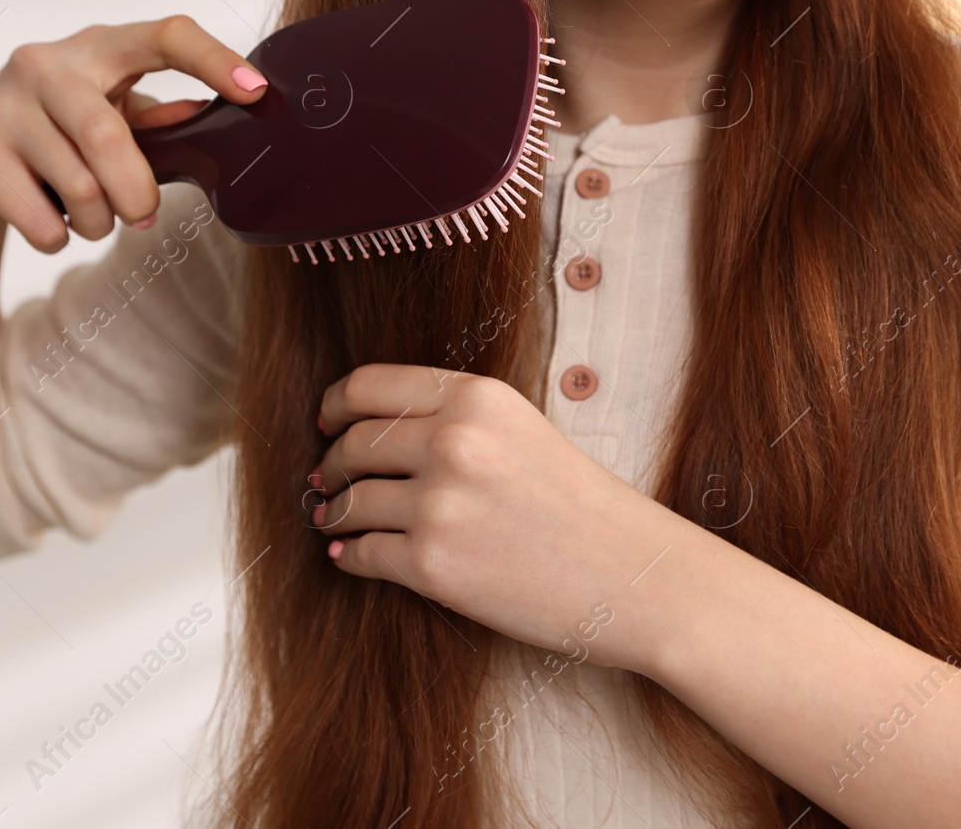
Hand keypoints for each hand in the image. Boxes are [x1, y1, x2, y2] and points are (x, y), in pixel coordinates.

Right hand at [0, 15, 268, 250]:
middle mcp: (45, 64)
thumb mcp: (111, 112)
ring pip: (79, 188)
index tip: (256, 92)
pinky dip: (60, 237)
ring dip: (100, 222)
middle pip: (108, 137)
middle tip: (144, 216)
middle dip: (137, 192)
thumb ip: (161, 119)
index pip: (165, 35)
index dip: (213, 59)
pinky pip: (43, 222)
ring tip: (94, 218)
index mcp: (98, 46)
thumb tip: (218, 122)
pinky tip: (54, 222)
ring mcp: (3, 107)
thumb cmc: (57, 130)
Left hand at [311, 364, 693, 670]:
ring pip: (349, 501)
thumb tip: (366, 431)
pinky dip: (351, 557)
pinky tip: (353, 557)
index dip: (336, 404)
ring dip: (336, 513)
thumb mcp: (523, 430)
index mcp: (477, 398)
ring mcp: (440, 504)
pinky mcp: (432, 566)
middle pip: (353, 442)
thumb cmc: (583, 507)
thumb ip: (455, 419)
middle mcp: (453, 442)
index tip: (327, 421)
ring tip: (336, 520)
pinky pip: (362, 555)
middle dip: (333, 463)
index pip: (369, 385)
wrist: (634, 575)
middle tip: (329, 478)